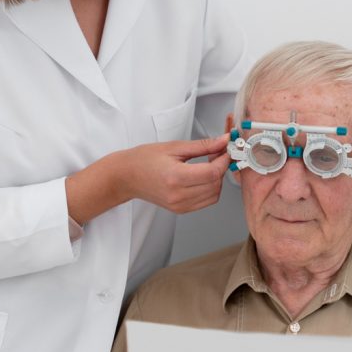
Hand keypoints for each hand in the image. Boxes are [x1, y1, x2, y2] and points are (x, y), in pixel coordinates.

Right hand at [113, 134, 230, 213]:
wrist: (126, 176)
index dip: (224, 160)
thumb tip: (222, 141)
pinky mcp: (181, 210)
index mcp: (176, 177)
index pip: (213, 172)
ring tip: (208, 165)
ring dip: (216, 179)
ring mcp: (180, 205)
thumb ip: (202, 146)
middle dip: (221, 168)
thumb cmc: (144, 159)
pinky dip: (210, 189)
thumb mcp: (174, 147)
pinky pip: (206, 201)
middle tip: (216, 155)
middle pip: (216, 184)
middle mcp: (179, 195)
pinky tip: (202, 177)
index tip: (225, 150)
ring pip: (214, 195)